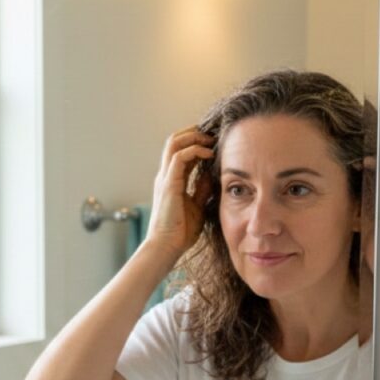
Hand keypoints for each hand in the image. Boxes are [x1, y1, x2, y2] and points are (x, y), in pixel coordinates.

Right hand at [145, 126, 214, 256]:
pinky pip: (180, 156)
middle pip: (174, 140)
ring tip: (211, 140)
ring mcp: (165, 178)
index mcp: (171, 180)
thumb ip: (202, 188)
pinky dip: (195, 150)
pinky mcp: (168, 183)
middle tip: (214, 134)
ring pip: (174, 142)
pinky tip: (210, 154)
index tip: (214, 141)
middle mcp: (165, 175)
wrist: (167, 246)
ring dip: (194, 137)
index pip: (180, 150)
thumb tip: (211, 173)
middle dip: (194, 132)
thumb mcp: (197, 205)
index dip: (196, 142)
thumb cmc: (180, 232)